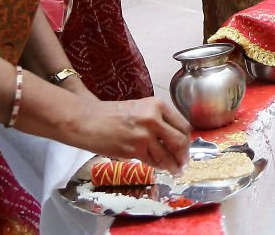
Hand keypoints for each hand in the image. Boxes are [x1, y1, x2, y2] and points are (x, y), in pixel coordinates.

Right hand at [75, 97, 191, 172]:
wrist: (87, 121)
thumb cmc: (110, 114)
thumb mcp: (140, 107)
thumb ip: (157, 118)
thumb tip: (173, 136)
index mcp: (157, 105)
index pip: (183, 125)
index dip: (187, 139)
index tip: (186, 147)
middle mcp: (153, 118)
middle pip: (180, 141)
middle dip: (184, 155)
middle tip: (183, 162)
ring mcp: (144, 135)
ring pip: (167, 155)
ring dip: (173, 165)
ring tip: (175, 170)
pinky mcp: (134, 150)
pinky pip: (153, 161)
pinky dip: (158, 166)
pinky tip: (160, 168)